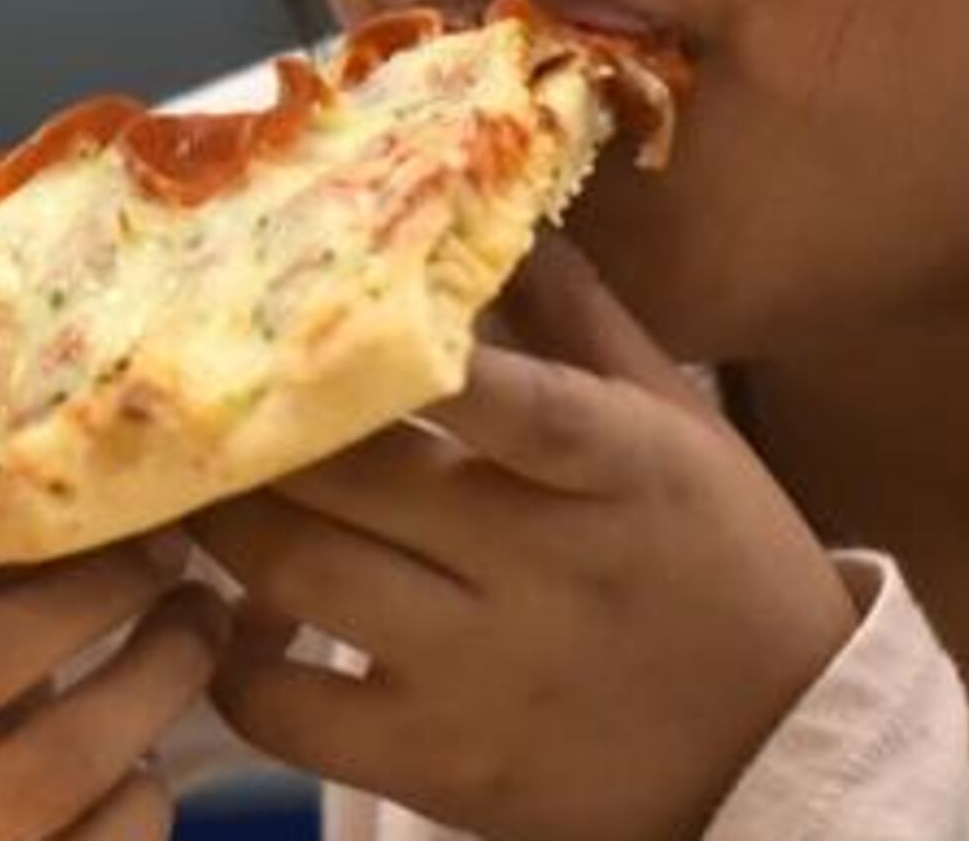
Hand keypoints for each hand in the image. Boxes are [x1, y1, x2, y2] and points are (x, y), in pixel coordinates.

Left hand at [189, 238, 859, 840]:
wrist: (778, 750)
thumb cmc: (721, 558)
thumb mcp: (677, 425)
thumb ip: (579, 318)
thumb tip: (493, 199)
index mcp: (621, 469)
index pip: (524, 402)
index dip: (428, 356)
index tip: (332, 298)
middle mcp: (543, 570)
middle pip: (358, 474)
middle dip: (258, 417)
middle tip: (194, 374)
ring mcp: (482, 677)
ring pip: (300, 574)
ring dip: (221, 517)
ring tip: (190, 475)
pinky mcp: (437, 769)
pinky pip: (289, 713)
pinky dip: (233, 660)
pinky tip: (225, 613)